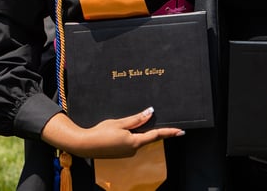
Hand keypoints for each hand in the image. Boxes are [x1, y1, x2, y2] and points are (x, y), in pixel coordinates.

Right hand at [42, 107, 183, 159]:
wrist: (85, 145)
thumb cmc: (101, 132)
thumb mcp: (120, 123)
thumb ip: (136, 119)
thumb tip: (150, 112)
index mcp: (134, 142)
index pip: (156, 135)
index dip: (169, 132)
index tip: (181, 131)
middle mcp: (133, 150)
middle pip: (146, 136)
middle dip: (146, 128)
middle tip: (140, 118)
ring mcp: (127, 153)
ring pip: (137, 139)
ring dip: (135, 131)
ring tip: (118, 126)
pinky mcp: (121, 153)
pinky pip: (130, 142)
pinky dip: (129, 136)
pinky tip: (117, 131)